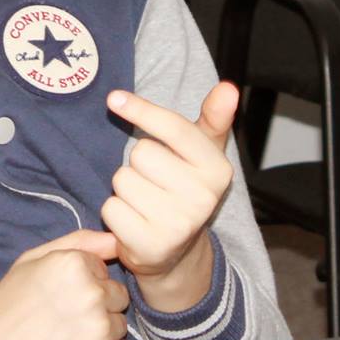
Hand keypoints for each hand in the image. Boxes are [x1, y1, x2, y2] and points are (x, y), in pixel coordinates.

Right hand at [0, 230, 132, 339]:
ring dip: (101, 334)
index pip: (103, 270)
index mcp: (72, 265)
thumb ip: (77, 243)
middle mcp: (90, 295)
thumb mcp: (31, 262)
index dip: (82, 284)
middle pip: (117, 297)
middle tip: (63, 321)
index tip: (58, 297)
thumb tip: (116, 240)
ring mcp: (98, 331)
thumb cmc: (7, 307)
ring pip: (120, 327)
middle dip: (96, 307)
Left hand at [100, 83, 236, 312]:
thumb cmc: (185, 187)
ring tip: (145, 201)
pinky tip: (134, 220)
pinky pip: (111, 207)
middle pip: (141, 153)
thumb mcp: (203, 153)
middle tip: (154, 180)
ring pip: (122, 179)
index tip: (113, 98)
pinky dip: (115, 211)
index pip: (174, 128)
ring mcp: (177, 224)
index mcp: (218, 169)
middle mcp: (203, 197)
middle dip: (138, 162)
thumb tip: (228, 88)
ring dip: (125, 187)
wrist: (177, 252)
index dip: (142, 109)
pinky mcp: (150, 245)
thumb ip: (214, 117)